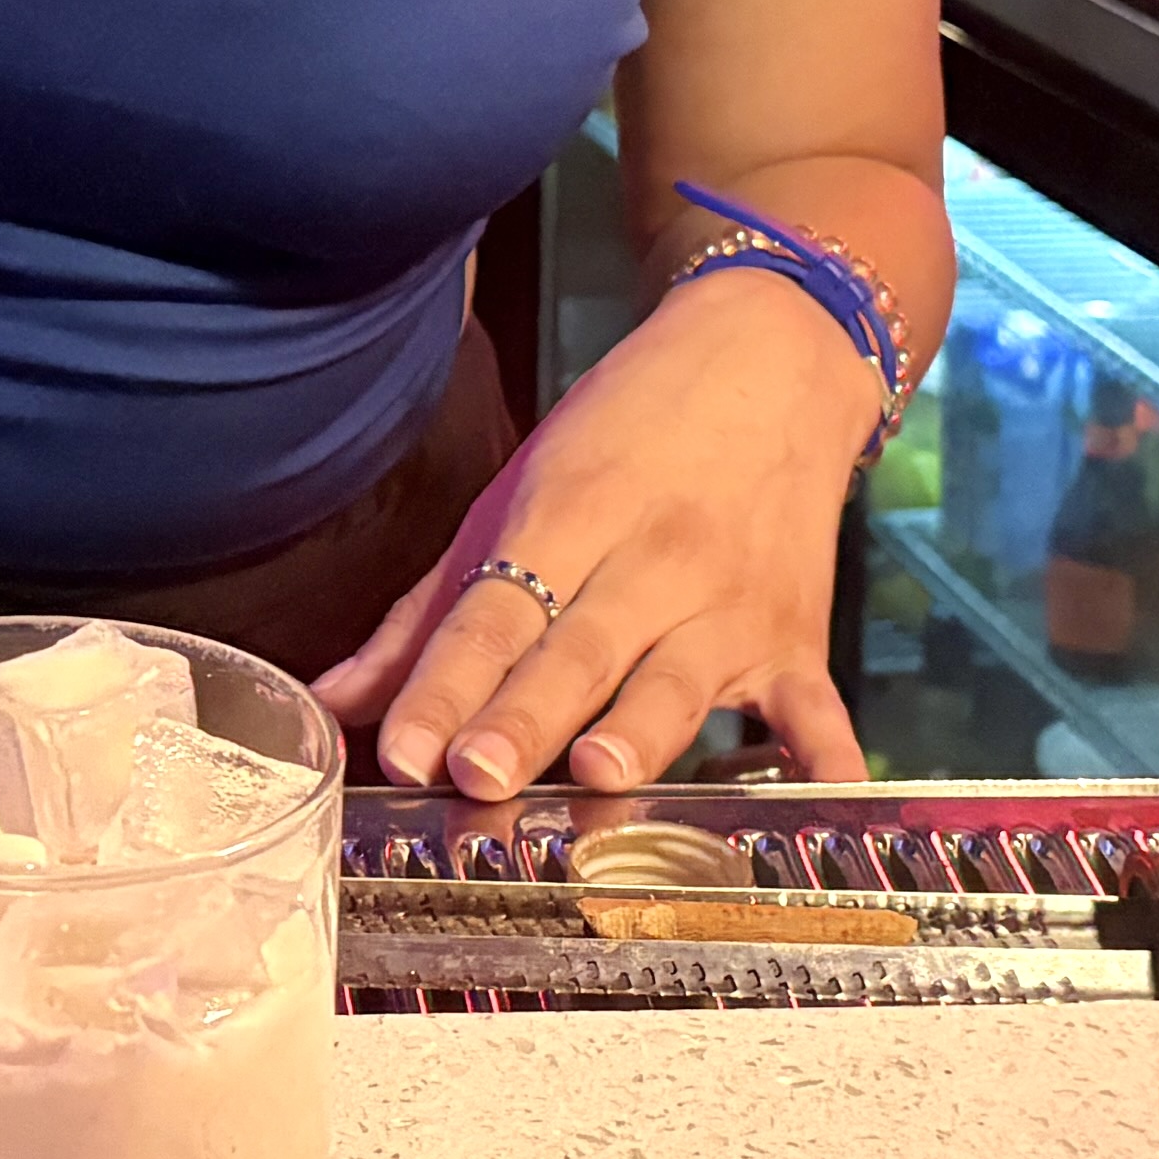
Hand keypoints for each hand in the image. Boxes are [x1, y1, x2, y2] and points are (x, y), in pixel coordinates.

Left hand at [316, 265, 879, 797]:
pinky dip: (822, 758)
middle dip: (526, 714)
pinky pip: (814, 709)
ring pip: (680, 679)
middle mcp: (653, 560)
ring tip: (599, 771)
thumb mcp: (518, 491)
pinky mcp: (798, 639)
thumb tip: (334, 701)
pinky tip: (824, 801)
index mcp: (569, 512)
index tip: (402, 748)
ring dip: (643, 728)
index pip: (496, 608)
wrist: (771, 358)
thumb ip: (428, 613)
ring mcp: (733, 604)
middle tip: (476, 775)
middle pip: (580, 649)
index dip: (446, 679)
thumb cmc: (625, 433)